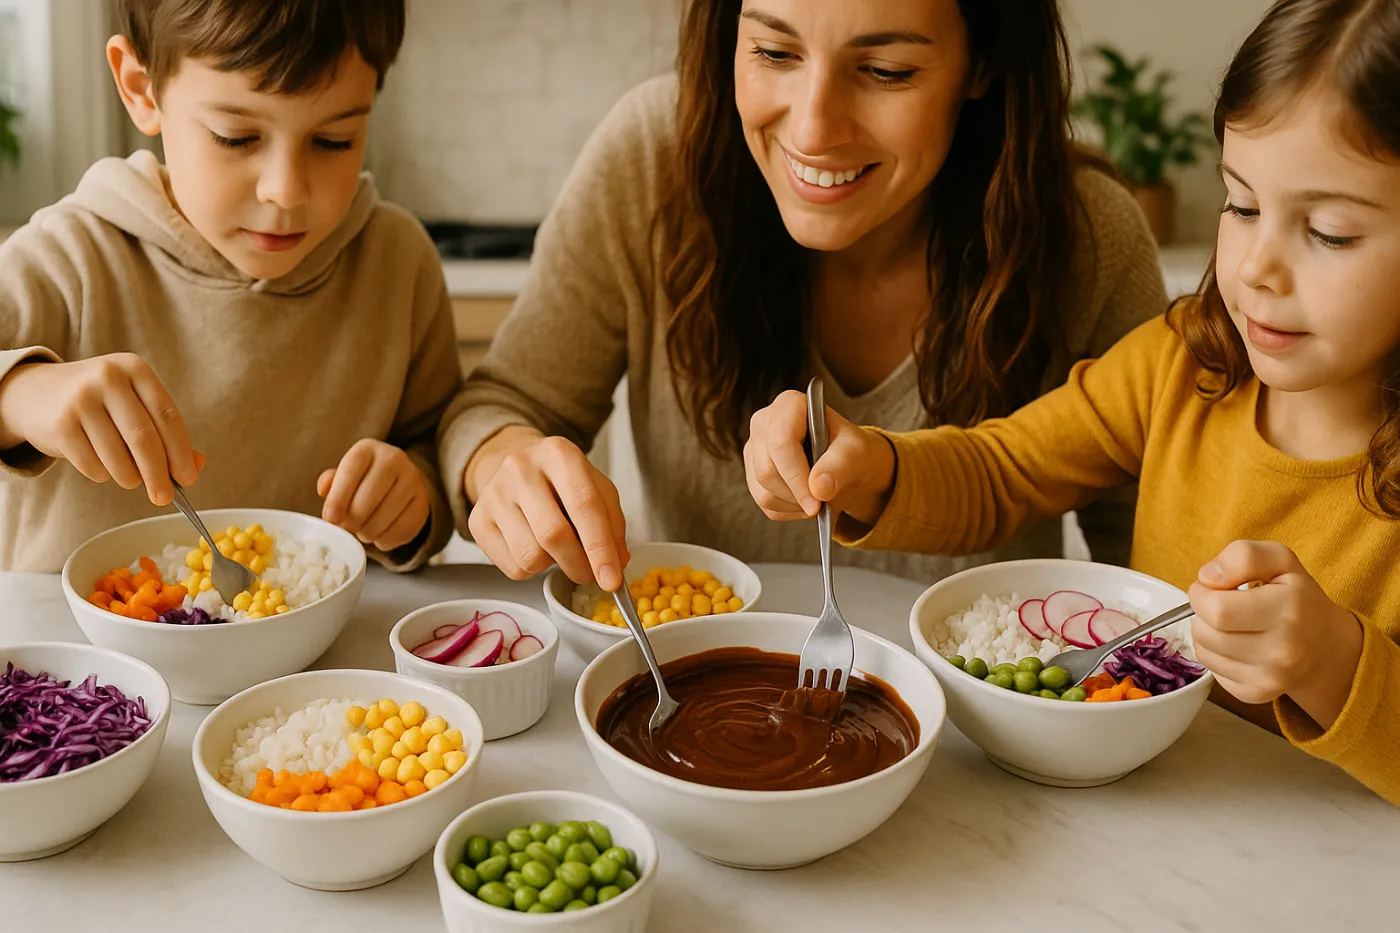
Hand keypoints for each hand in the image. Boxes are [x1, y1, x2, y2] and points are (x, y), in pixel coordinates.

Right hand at [0, 355, 202, 504]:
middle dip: (158, 474)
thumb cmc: (98, 404)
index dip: (181, 451)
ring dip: (129, 477)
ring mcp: (81, 399)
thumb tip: (196, 466)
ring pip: (118, 455)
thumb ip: (165, 432)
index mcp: (135, 369)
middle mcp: (108, 378)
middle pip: (144, 438)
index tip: (188, 479)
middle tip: (164, 497)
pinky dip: (102, 474)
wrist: (33, 393)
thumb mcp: (132, 404)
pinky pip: (91, 464)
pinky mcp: (59, 423)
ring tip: (131, 480)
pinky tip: (100, 466)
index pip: (167, 416)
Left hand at [317, 439, 430, 551]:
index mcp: (368, 449)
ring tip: (362, 530)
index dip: (338, 498)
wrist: (398, 482)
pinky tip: (378, 535)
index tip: (330, 518)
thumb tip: (324, 489)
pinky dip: (385, 540)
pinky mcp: (423, 504)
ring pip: (384, 518)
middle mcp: (394, 459)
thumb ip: (331, 482)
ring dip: (367, 532)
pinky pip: (402, 530)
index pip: (351, 470)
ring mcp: (413, 481)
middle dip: (352, 520)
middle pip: (368, 498)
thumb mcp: (344, 475)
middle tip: (347, 527)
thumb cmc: (362, 481)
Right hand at [465, 427, 628, 590]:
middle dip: (578, 566)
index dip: (600, 549)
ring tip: (558, 551)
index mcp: (559, 454)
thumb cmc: (562, 482)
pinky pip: (511, 566)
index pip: (584, 506)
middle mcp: (521, 468)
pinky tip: (534, 548)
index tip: (612, 580)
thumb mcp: (597, 489)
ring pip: (530, 556)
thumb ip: (612, 524)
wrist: (518, 469)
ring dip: (552, 566)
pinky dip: (531, 570)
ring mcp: (494, 494)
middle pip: (553, 534)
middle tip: (589, 575)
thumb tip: (616, 563)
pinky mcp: (478, 520)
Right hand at [743, 389, 895, 526]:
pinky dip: (787, 510)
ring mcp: (753, 447)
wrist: (845, 462)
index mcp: (789, 404)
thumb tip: (819, 488)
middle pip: (767, 471)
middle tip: (820, 506)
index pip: (781, 444)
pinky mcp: (752, 470)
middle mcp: (764, 422)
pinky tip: (804, 500)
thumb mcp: (856, 452)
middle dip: (797, 495)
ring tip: (816, 500)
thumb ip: (840, 466)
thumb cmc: (850, 449)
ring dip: (793, 505)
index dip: (796, 477)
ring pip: (763, 491)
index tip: (817, 502)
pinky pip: (763, 501)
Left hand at [1188, 540, 1362, 725]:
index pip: (1215, 609)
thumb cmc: (1297, 597)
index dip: (1202, 593)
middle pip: (1205, 632)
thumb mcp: (1280, 560)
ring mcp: (1270, 679)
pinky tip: (1239, 646)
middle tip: (1223, 605)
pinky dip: (1216, 655)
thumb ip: (1243, 555)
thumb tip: (1207, 577)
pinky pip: (1212, 671)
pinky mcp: (1256, 695)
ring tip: (1232, 625)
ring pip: (1203, 652)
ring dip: (1207, 633)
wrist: (1326, 646)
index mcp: (1288, 610)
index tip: (1213, 587)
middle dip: (1203, 613)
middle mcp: (1282, 651)